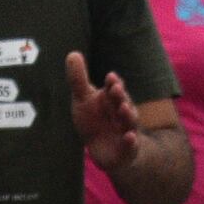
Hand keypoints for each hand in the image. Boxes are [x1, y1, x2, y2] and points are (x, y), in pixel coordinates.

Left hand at [67, 52, 147, 177]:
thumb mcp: (83, 100)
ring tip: (124, 108)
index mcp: (111, 99)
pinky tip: (130, 137)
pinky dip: (131, 141)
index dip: (112, 83)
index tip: (109, 77)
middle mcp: (122, 112)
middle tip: (115, 89)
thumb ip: (78, 79)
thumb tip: (72, 53)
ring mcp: (126, 130)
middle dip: (120, 95)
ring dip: (128, 114)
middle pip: (122, 102)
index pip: (113, 88)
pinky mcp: (127, 149)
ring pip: (129, 121)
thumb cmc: (95, 121)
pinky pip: (131, 145)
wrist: (106, 150)